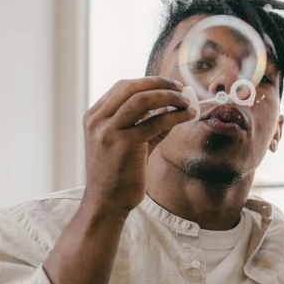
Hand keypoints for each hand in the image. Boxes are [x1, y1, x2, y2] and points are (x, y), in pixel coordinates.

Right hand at [82, 77, 194, 216]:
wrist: (107, 201)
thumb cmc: (120, 172)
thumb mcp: (127, 141)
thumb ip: (146, 121)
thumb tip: (176, 103)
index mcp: (94, 116)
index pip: (123, 86)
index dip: (150, 82)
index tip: (171, 85)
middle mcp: (97, 120)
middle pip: (132, 87)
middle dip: (160, 83)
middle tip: (181, 88)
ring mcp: (108, 131)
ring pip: (143, 100)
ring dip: (169, 96)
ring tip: (186, 101)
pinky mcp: (124, 144)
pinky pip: (155, 122)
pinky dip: (175, 115)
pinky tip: (188, 115)